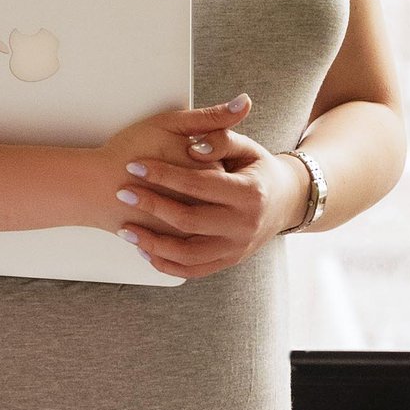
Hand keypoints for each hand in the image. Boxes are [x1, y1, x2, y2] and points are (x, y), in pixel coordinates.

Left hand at [91, 94, 305, 281]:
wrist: (286, 202)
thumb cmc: (257, 168)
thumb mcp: (246, 147)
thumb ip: (220, 138)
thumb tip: (194, 144)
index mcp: (249, 192)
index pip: (198, 183)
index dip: (163, 174)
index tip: (134, 166)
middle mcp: (244, 225)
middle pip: (189, 220)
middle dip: (151, 206)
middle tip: (123, 193)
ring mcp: (237, 247)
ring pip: (188, 254)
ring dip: (152, 243)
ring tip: (125, 229)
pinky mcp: (229, 261)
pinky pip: (193, 270)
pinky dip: (166, 264)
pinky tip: (144, 250)